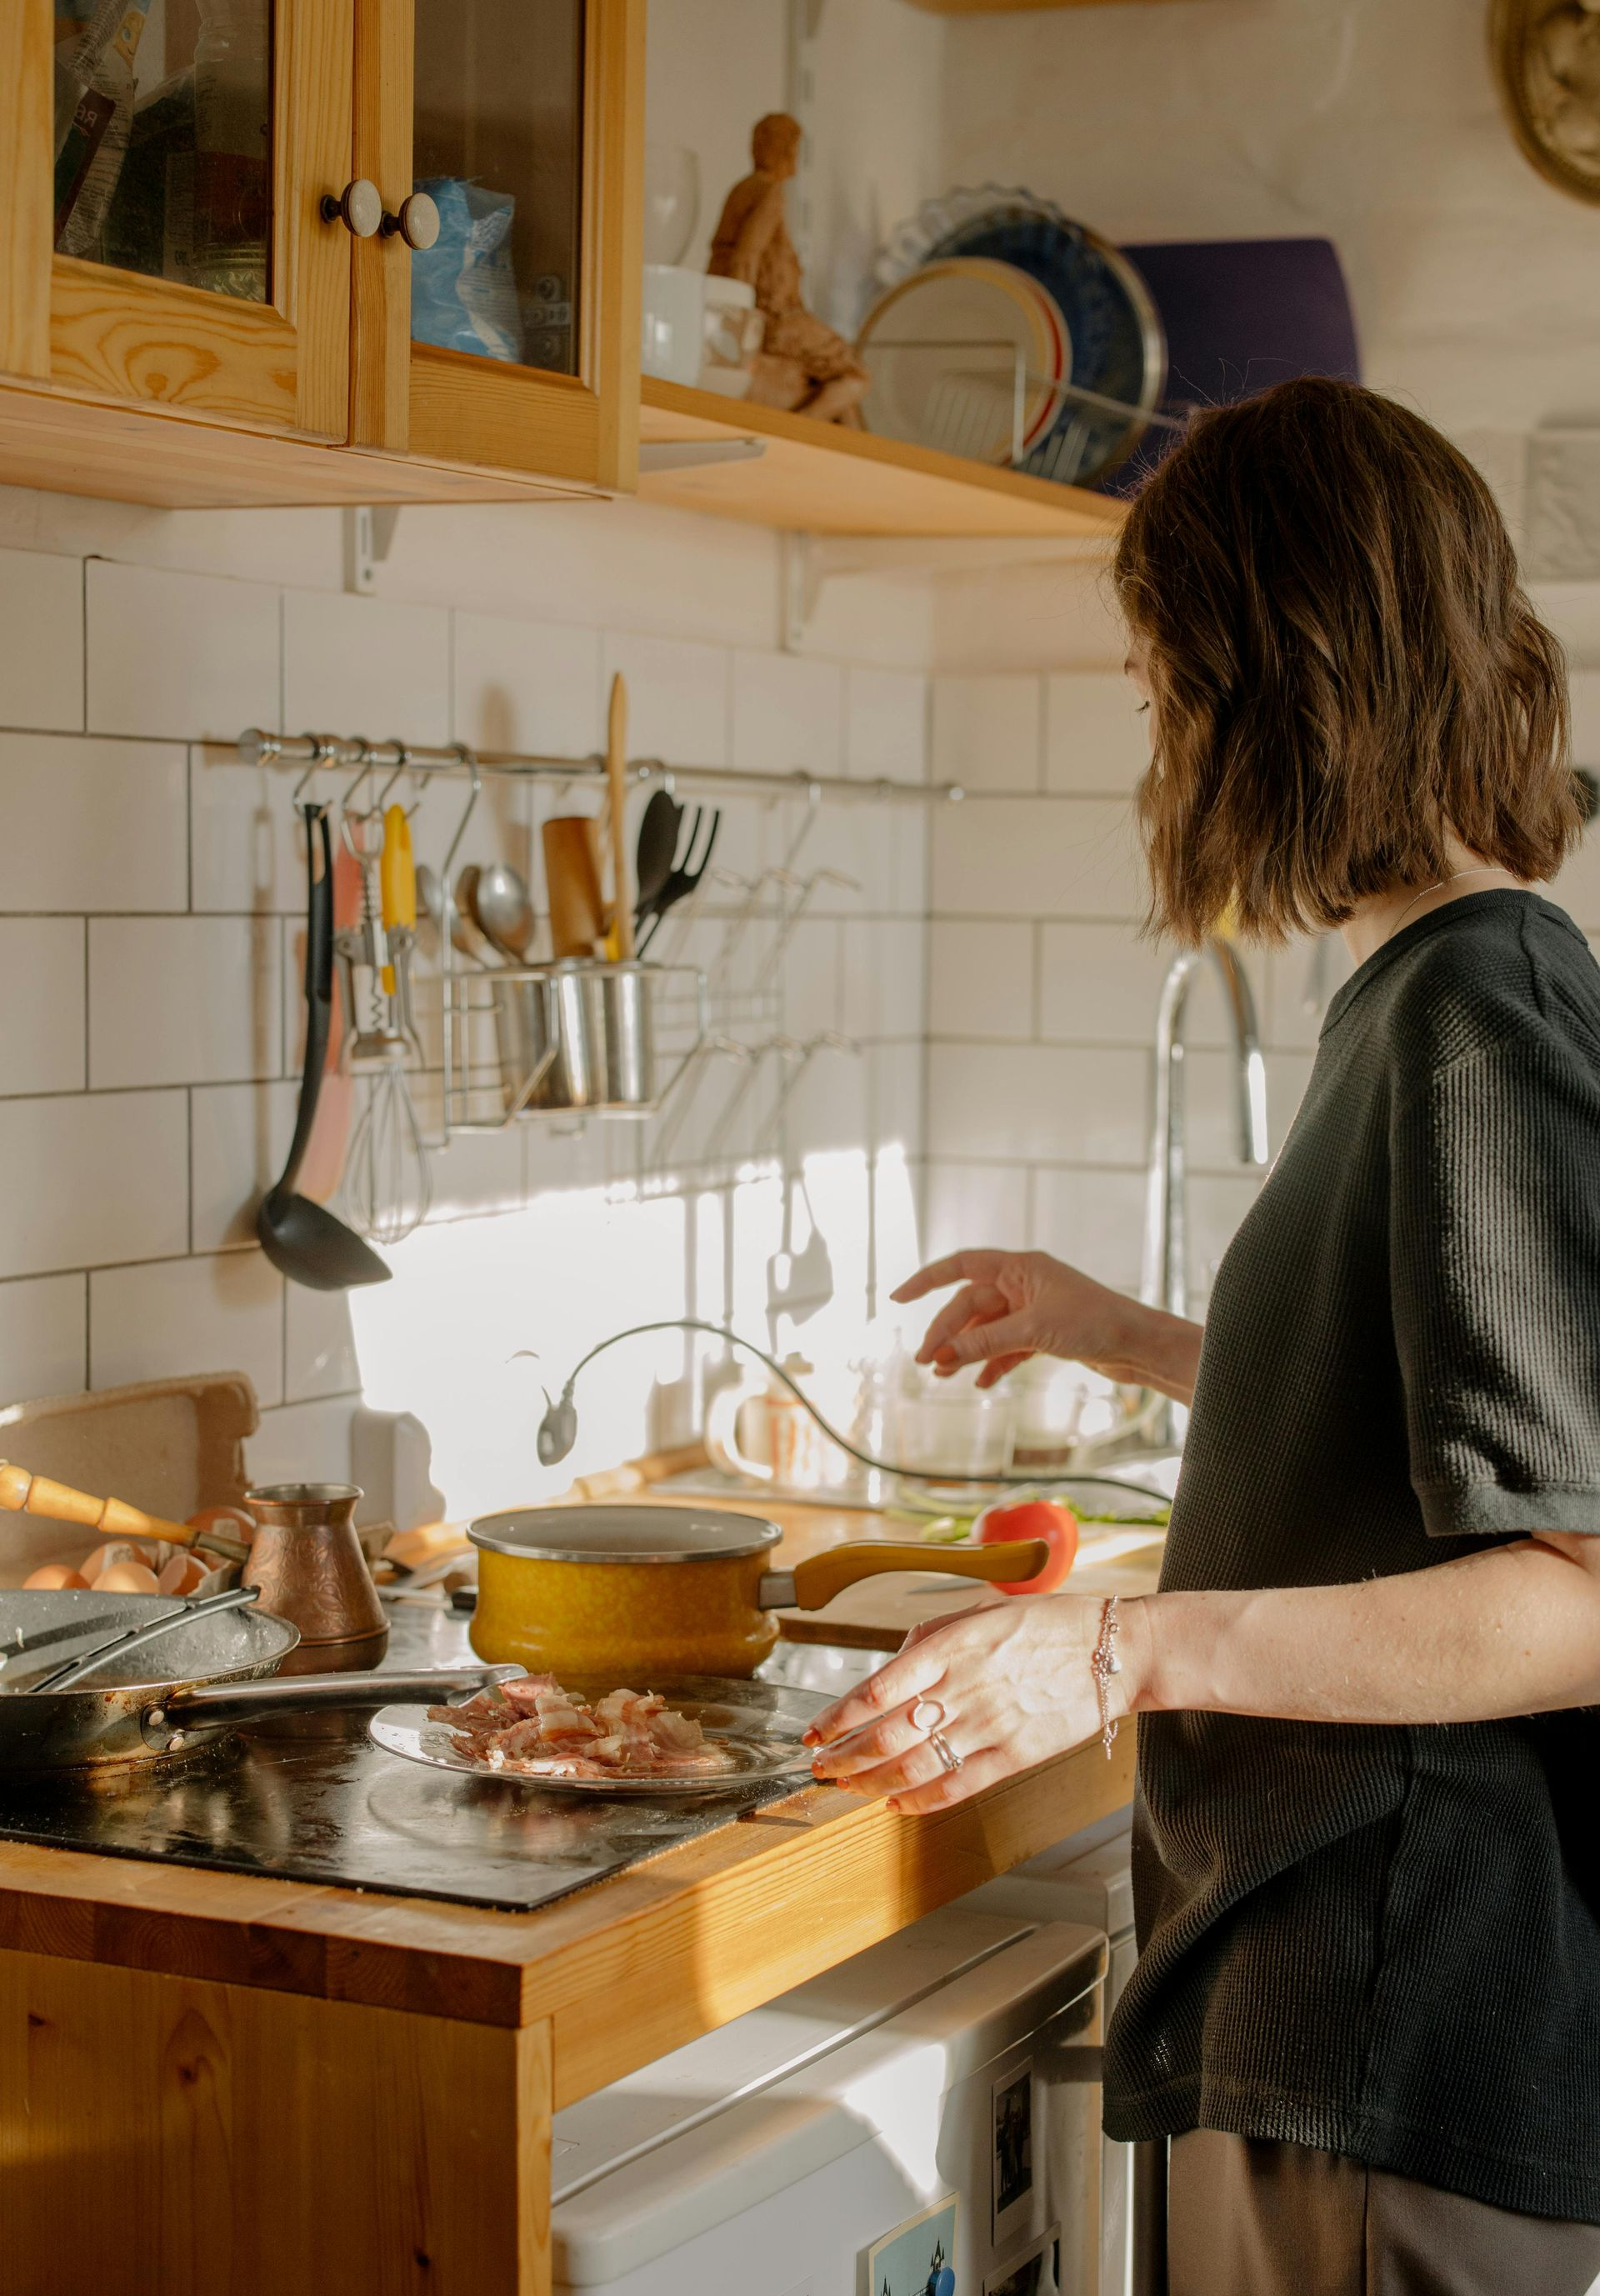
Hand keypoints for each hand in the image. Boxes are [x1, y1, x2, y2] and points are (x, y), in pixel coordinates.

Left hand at [804, 1594, 1144, 1814]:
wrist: (1111, 1650)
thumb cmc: (1045, 1624)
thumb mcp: (978, 1612)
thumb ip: (927, 1640)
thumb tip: (888, 1670)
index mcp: (950, 1647)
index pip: (875, 1690)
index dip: (836, 1717)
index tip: (813, 1731)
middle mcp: (964, 1688)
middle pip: (885, 1735)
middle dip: (843, 1757)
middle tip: (820, 1768)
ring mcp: (989, 1725)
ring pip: (914, 1766)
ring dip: (872, 1782)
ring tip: (849, 1787)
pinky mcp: (1014, 1755)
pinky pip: (956, 1786)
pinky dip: (920, 1801)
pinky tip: (898, 1804)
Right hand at [892, 1247, 1135, 1388]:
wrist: (1139, 1346)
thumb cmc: (1095, 1323)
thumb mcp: (1033, 1331)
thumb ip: (985, 1341)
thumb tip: (941, 1355)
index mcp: (1020, 1266)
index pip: (961, 1265)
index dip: (926, 1279)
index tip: (897, 1297)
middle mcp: (1023, 1283)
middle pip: (970, 1305)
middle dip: (947, 1334)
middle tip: (925, 1362)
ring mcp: (1033, 1309)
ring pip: (986, 1329)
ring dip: (965, 1352)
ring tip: (942, 1377)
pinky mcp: (1043, 1334)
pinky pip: (1006, 1347)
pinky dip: (992, 1364)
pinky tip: (980, 1384)